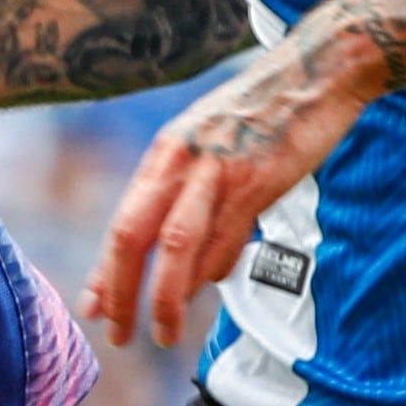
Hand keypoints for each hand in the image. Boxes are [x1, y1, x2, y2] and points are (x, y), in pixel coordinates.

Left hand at [81, 46, 361, 349]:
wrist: (313, 71)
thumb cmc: (260, 115)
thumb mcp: (207, 146)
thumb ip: (188, 197)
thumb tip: (182, 268)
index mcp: (166, 152)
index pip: (123, 221)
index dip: (105, 270)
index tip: (92, 308)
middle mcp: (182, 160)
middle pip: (136, 235)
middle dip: (121, 291)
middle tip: (116, 334)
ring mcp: (219, 169)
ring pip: (177, 245)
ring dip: (166, 296)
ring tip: (162, 333)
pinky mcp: (259, 179)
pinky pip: (228, 237)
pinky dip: (215, 271)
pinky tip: (209, 288)